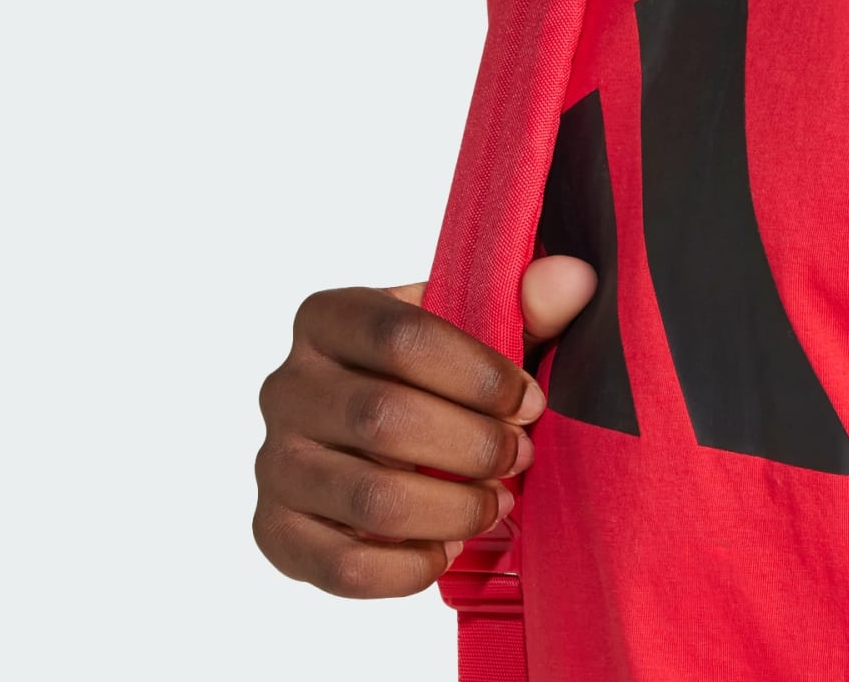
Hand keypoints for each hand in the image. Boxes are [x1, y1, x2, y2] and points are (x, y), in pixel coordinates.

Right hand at [253, 257, 598, 598]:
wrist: (383, 424)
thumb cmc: (437, 371)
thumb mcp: (479, 326)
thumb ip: (529, 305)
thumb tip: (575, 280)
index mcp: (329, 317)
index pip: (401, 337)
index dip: (477, 374)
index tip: (529, 401)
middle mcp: (287, 385)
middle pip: (383, 418)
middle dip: (472, 445)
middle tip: (521, 456)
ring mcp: (274, 461)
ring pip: (367, 498)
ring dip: (450, 509)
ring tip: (497, 503)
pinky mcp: (275, 531)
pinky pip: (340, 566)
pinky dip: (406, 567)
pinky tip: (446, 550)